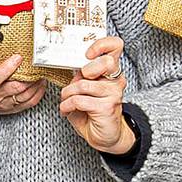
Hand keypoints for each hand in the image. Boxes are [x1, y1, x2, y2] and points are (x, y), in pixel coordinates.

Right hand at [0, 55, 42, 117]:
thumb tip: (4, 46)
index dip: (8, 67)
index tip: (18, 56)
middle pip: (17, 87)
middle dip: (29, 75)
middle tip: (36, 65)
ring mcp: (7, 104)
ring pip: (26, 95)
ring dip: (36, 83)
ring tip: (40, 73)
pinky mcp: (15, 109)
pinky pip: (31, 102)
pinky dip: (39, 92)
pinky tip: (41, 84)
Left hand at [55, 38, 132, 155]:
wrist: (104, 136)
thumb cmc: (92, 111)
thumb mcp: (83, 89)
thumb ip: (81, 76)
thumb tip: (74, 69)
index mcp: (110, 71)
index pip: (115, 46)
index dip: (101, 45)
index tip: (87, 54)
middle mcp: (116, 81)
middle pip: (106, 62)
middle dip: (86, 70)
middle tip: (78, 82)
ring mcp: (113, 94)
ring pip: (83, 84)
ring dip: (67, 94)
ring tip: (66, 101)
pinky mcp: (107, 108)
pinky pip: (79, 100)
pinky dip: (67, 105)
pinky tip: (67, 111)